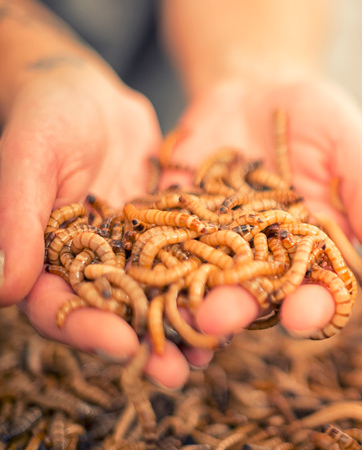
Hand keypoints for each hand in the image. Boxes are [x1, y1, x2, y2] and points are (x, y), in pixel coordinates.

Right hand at [0, 65, 181, 384]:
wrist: (87, 92)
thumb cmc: (45, 117)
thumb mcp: (30, 157)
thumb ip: (17, 217)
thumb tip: (4, 289)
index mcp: (46, 258)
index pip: (59, 305)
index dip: (86, 327)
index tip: (120, 344)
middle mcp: (90, 265)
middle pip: (114, 313)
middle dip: (145, 341)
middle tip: (177, 373)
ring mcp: (130, 251)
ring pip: (156, 295)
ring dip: (181, 324)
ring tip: (212, 351)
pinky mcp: (166, 234)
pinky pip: (187, 262)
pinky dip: (206, 282)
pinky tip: (236, 300)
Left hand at [162, 76, 361, 347]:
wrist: (257, 83)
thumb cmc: (317, 116)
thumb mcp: (351, 145)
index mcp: (316, 251)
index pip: (319, 291)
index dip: (314, 308)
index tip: (306, 313)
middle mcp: (267, 259)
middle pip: (256, 297)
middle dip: (241, 310)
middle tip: (223, 317)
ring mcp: (219, 245)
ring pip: (205, 283)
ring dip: (191, 300)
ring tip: (180, 308)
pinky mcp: (176, 224)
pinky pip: (163, 249)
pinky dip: (151, 266)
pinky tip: (139, 281)